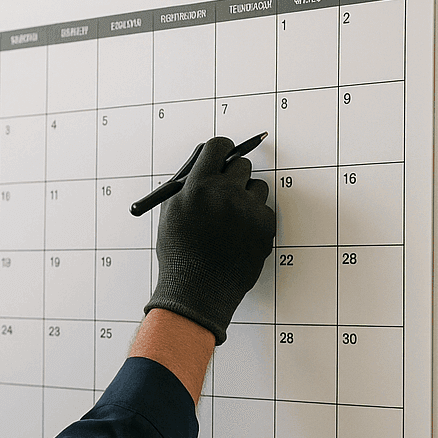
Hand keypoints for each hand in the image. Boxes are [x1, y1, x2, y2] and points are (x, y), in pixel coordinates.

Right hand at [145, 136, 275, 343]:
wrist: (197, 290)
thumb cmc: (180, 254)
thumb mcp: (172, 214)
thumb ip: (188, 186)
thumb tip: (206, 164)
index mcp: (197, 187)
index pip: (217, 147)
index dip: (221, 150)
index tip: (223, 156)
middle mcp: (224, 192)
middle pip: (241, 164)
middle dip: (234, 175)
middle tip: (227, 190)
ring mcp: (248, 208)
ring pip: (257, 186)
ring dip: (247, 197)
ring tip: (231, 221)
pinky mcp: (265, 225)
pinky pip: (264, 210)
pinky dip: (254, 219)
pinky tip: (239, 236)